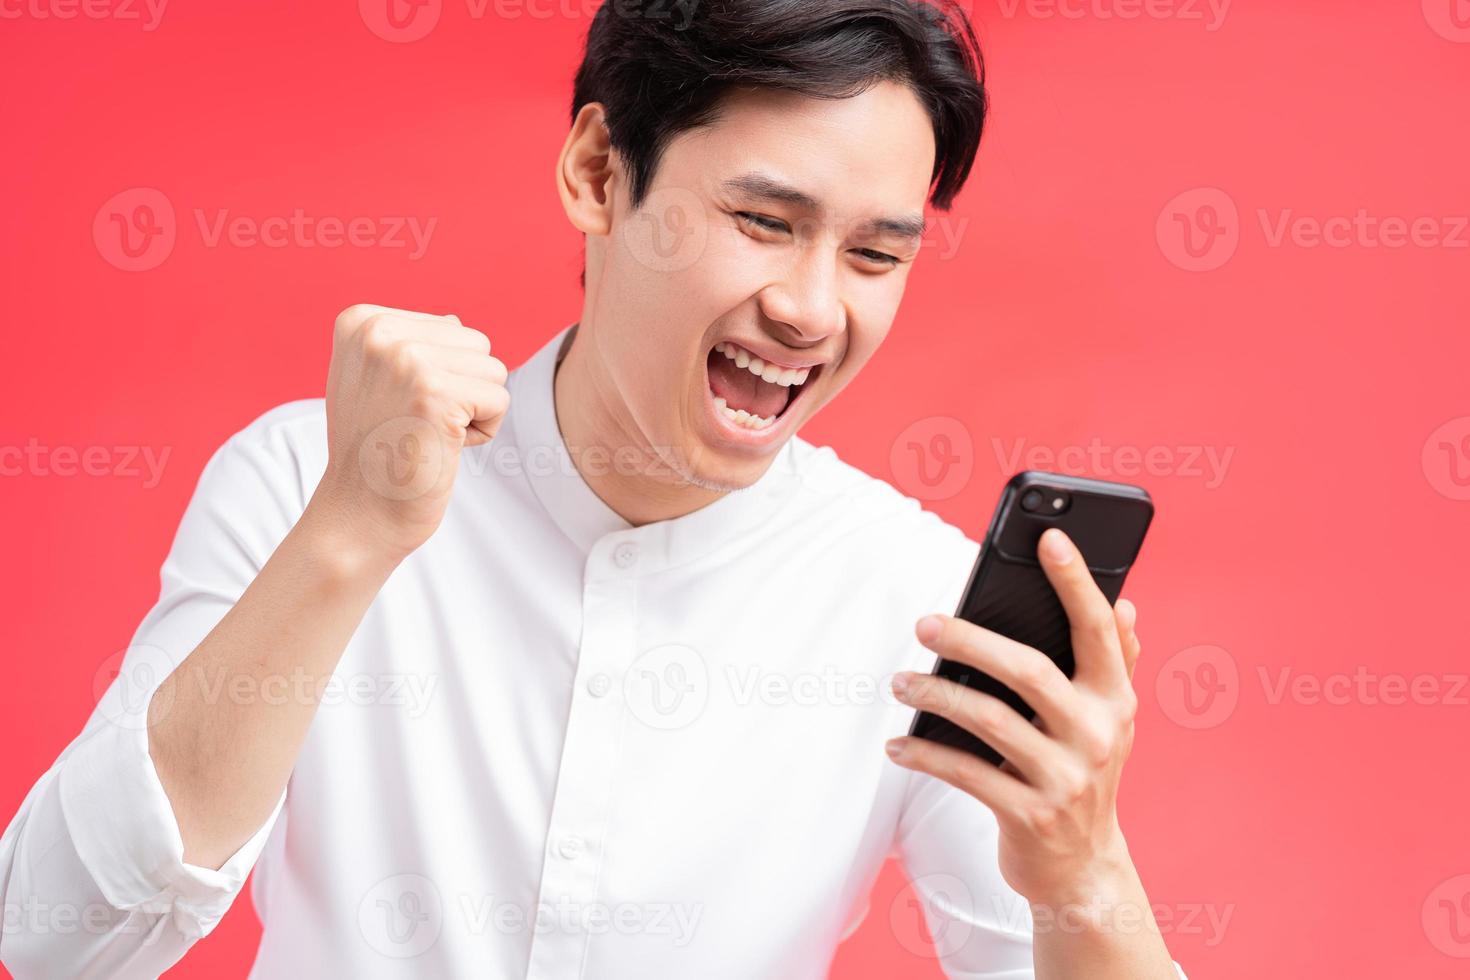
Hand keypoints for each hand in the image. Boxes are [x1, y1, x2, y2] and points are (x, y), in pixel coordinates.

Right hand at [309, 303, 508, 563]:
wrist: (358, 515)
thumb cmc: (374, 453)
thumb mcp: (374, 381)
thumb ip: (409, 344)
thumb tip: (455, 320)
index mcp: (362, 321)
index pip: (449, 328)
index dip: (439, 376)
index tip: (397, 407)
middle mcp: (379, 331)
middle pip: (476, 344)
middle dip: (462, 390)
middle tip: (416, 425)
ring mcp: (406, 359)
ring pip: (493, 370)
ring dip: (473, 411)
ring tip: (428, 435)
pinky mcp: (435, 393)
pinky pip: (499, 399)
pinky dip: (482, 432)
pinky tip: (441, 448)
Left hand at [885, 528, 1144, 905]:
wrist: (1083, 869)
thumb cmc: (1084, 775)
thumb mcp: (1109, 722)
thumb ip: (1117, 664)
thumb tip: (1129, 607)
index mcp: (1114, 700)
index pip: (1098, 629)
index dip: (1076, 581)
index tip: (1049, 537)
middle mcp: (1097, 734)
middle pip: (1028, 670)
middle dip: (971, 640)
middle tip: (925, 623)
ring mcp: (1064, 778)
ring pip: (989, 719)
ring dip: (935, 695)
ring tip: (899, 680)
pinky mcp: (1029, 815)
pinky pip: (966, 773)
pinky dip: (925, 754)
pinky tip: (897, 744)